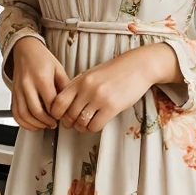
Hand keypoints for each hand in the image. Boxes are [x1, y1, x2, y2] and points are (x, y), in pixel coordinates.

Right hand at [9, 36, 69, 129]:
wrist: (25, 49)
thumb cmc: (42, 58)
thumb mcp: (58, 69)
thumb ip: (65, 86)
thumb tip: (70, 103)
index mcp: (41, 79)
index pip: (50, 103)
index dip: (58, 114)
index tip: (63, 116)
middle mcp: (27, 85)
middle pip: (37, 111)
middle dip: (47, 121)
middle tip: (55, 123)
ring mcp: (18, 90)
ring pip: (24, 115)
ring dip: (36, 124)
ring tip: (45, 125)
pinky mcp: (13, 94)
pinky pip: (15, 113)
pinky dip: (23, 122)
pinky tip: (33, 124)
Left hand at [49, 44, 176, 132]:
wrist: (138, 66)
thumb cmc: (115, 71)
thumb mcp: (92, 74)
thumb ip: (78, 87)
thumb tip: (65, 105)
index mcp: (80, 80)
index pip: (59, 101)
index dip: (57, 113)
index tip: (61, 116)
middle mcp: (87, 88)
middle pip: (69, 114)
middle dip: (69, 123)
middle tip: (73, 124)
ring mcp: (99, 98)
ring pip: (81, 122)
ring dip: (82, 127)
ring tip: (85, 125)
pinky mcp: (112, 107)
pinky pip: (95, 126)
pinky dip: (93, 128)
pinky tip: (97, 123)